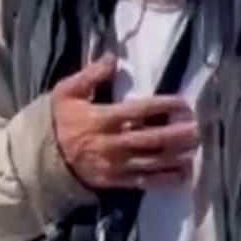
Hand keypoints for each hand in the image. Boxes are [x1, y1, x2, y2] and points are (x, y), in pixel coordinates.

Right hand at [51, 53, 199, 190]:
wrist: (43, 157)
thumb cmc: (60, 120)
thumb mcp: (66, 92)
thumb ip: (90, 75)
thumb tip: (113, 58)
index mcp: (101, 119)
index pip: (139, 111)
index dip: (164, 106)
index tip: (183, 103)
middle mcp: (111, 143)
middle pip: (150, 139)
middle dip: (176, 134)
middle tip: (197, 129)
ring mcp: (115, 165)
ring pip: (151, 162)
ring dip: (176, 156)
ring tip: (195, 150)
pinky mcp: (116, 181)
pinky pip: (144, 182)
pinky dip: (165, 180)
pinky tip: (183, 176)